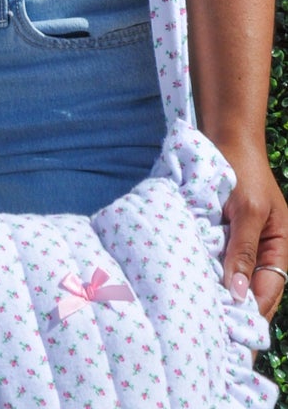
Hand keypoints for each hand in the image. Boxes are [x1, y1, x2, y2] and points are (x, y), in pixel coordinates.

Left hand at [217, 136, 287, 321]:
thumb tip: (236, 293)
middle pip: (252, 290)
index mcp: (279, 246)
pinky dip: (208, 272)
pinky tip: (193, 286)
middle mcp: (263, 249)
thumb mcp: (246, 209)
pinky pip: (218, 260)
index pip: (268, 291)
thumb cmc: (241, 169)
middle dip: (235, 310)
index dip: (252, 313)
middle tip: (213, 335)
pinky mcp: (224, 234)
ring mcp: (243, 243)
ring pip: (233, 278)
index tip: (233, 337)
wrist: (226, 136)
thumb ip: (242, 249)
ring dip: (219, 293)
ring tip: (202, 319)